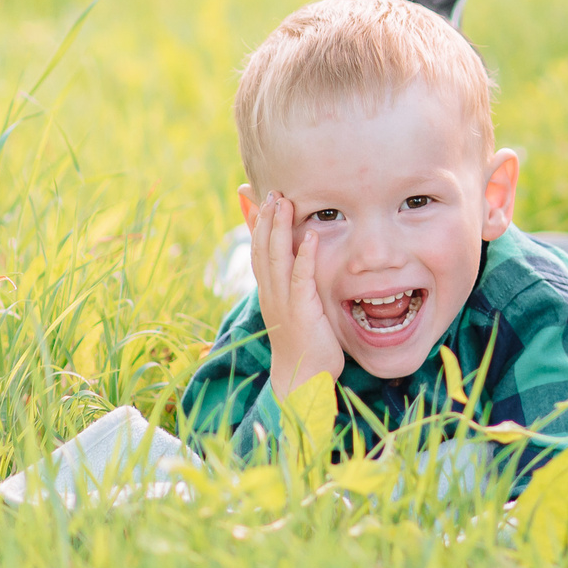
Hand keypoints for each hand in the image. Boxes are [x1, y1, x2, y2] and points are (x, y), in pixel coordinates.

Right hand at [248, 192, 344, 398]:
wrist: (302, 378)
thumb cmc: (303, 341)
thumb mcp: (294, 306)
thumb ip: (294, 281)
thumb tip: (298, 258)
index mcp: (268, 291)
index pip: (258, 250)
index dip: (256, 222)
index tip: (257, 195)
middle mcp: (270, 293)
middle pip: (263, 248)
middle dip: (266, 218)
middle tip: (271, 190)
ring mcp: (283, 301)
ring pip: (277, 258)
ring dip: (279, 228)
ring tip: (284, 201)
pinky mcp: (301, 310)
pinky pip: (301, 278)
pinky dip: (305, 255)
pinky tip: (310, 236)